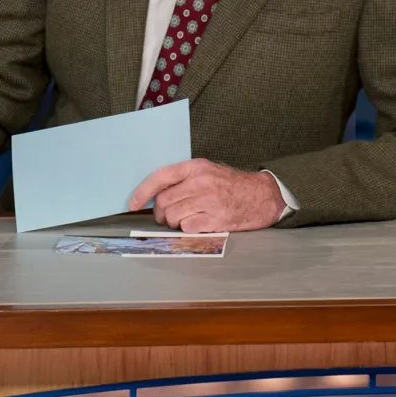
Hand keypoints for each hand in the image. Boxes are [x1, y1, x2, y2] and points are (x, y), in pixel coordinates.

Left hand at [126, 161, 284, 232]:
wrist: (261, 196)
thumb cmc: (231, 185)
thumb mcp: (207, 172)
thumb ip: (183, 179)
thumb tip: (155, 195)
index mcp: (196, 167)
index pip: (161, 177)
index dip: (143, 191)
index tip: (133, 203)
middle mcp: (201, 182)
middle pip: (164, 201)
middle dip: (161, 213)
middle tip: (168, 216)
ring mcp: (208, 201)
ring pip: (173, 217)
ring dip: (174, 223)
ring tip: (186, 219)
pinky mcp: (216, 219)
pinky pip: (187, 228)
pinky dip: (188, 230)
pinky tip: (199, 224)